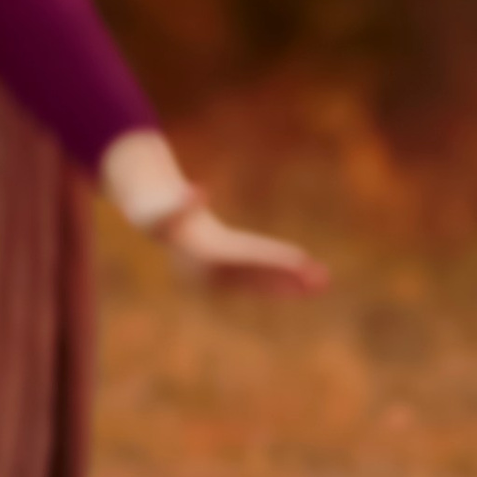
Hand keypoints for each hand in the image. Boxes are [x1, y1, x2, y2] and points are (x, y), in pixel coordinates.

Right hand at [165, 205, 327, 294]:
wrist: (153, 219)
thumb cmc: (160, 208)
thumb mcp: (166, 204)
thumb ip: (180, 200)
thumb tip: (199, 192)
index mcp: (202, 254)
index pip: (245, 257)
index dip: (273, 257)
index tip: (301, 259)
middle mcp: (212, 273)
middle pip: (257, 275)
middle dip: (289, 276)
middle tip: (322, 279)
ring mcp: (218, 278)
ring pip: (260, 282)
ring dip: (290, 284)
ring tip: (322, 283)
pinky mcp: (225, 275)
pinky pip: (255, 282)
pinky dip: (278, 282)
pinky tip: (303, 284)